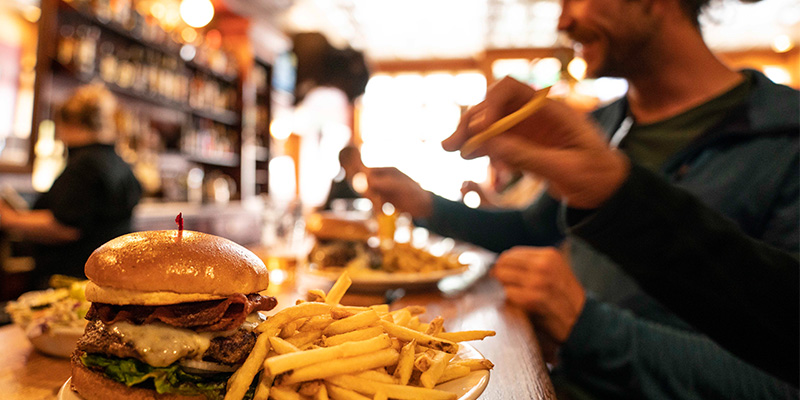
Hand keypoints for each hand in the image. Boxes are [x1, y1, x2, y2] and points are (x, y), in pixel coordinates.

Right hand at [364, 167, 433, 217]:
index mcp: (389, 172)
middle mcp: (385, 179)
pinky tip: (383, 211)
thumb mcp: (399, 186)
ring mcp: (386, 189)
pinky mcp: (387, 200)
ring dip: (373, 201)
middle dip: (370, 193)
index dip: (367, 180)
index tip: (370, 190)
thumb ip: (384, 182)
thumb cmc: (415, 194)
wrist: (424, 207)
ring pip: (371, 193)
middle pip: (368, 183)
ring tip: (381, 209)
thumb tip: (368, 181)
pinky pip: (376, 202)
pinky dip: (377, 207)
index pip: (370, 172)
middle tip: (376, 202)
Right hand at [442, 76, 629, 208]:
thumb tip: (488, 144)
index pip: (510, 89)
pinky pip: (496, 142)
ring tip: (450, 150)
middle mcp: (535, 114)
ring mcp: (528, 130)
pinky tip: (473, 160)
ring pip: (490, 123)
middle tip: (450, 146)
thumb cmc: (596, 175)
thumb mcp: (565, 169)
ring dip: (469, 135)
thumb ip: (527, 155)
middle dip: (470, 122)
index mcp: (551, 109)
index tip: (479, 130)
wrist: (607, 190)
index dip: (489, 105)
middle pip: (493, 105)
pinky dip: (482, 149)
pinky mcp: (524, 145)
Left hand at [492, 246, 585, 344]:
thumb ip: (532, 265)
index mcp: (549, 255)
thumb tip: (504, 264)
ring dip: (502, 287)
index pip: (512, 253)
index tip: (499, 272)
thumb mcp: (554, 271)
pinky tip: (516, 304)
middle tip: (500, 285)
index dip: (503, 264)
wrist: (582, 320)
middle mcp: (544, 265)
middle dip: (499, 275)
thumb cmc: (565, 298)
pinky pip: (508, 294)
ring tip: (509, 295)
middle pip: (504, 263)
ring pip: (503, 277)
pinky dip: (508, 299)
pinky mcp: (535, 298)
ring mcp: (539, 281)